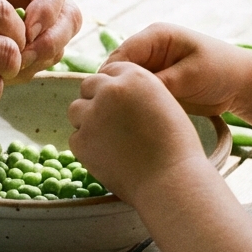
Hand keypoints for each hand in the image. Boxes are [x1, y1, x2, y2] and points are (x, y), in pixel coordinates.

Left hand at [0, 0, 80, 80]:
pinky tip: (0, 76)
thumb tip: (13, 30)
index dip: (49, 8)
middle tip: (22, 60)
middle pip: (68, 14)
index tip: (28, 31)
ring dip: (39, 60)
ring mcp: (32, 14)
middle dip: (50, 40)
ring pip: (59, 40)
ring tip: (6, 71)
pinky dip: (27, 70)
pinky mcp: (24, 40)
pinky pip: (40, 58)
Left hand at [67, 62, 209, 203]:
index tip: (119, 103)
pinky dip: (87, 146)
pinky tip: (108, 157)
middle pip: (89, 86)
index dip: (113, 86)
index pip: (111, 70)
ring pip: (76, 110)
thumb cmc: (176, 147)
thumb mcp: (163, 104)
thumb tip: (114, 93)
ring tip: (109, 140)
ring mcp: (92, 115)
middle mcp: (110, 90)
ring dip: (87, 120)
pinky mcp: (81, 141)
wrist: (171, 180)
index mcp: (134, 77)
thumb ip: (137, 93)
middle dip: (96, 99)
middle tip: (110, 123)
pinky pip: (75, 138)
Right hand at [106, 23, 244, 116]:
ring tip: (119, 120)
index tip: (109, 100)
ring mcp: (151, 67)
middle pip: (118, 69)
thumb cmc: (221, 70)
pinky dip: (132, 106)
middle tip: (111, 114)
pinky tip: (130, 121)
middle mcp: (149, 50)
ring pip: (124, 84)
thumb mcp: (190, 75)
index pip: (121, 54)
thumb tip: (129, 94)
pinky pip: (135, 95)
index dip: (111, 76)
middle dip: (114, 89)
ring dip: (122, 99)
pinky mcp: (155, 84)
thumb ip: (160, 82)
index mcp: (156, 36)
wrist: (242, 84)